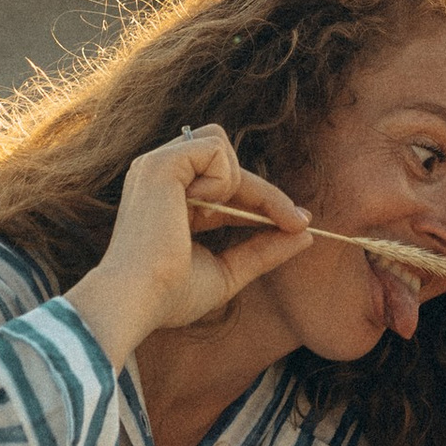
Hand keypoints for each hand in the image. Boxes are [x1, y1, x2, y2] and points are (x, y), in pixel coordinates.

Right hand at [64, 126, 309, 365]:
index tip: (300, 223)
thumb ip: (263, 250)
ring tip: (218, 220)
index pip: (226, 186)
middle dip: (265, 192)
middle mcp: (160, 177)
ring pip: (221, 145)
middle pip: (227, 160)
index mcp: (168, 199)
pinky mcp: (161, 163)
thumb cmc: (170, 294)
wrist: (139, 300)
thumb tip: (305, 233)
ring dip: (238, 184)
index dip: (263, 201)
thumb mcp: (227, 271)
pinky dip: (224, 178)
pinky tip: (203, 206)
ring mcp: (157, 166)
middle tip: (295, 221)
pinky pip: (215, 148)